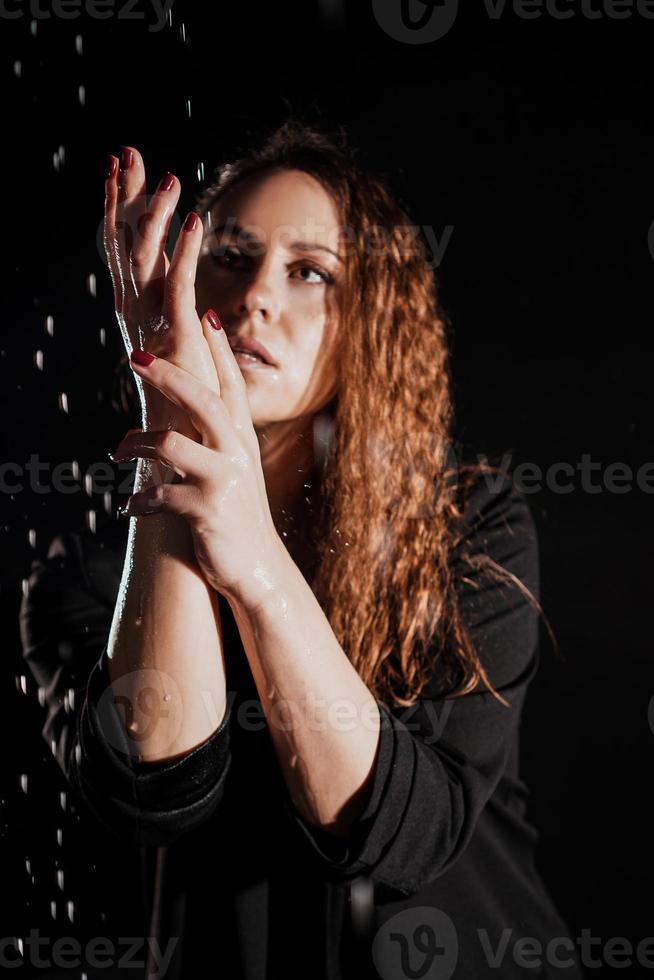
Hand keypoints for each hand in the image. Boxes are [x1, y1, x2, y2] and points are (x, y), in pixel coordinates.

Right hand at [104, 145, 218, 440]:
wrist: (186, 445)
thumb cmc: (188, 403)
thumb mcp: (189, 351)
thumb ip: (190, 324)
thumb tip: (202, 304)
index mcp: (139, 309)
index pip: (124, 248)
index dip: (121, 206)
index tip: (122, 167)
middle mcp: (138, 311)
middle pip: (124, 242)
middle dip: (124, 196)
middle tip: (125, 152)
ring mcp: (153, 322)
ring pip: (146, 257)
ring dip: (155, 214)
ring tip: (168, 176)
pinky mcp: (177, 336)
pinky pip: (179, 284)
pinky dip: (185, 251)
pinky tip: (196, 220)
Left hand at [108, 338, 286, 608]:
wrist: (256, 566)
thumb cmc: (235, 511)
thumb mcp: (234, 466)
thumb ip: (218, 432)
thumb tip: (191, 395)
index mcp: (242, 437)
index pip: (231, 383)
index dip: (218, 348)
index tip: (202, 312)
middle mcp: (237, 452)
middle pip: (201, 399)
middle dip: (167, 374)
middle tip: (135, 356)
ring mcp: (223, 480)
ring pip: (171, 444)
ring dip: (136, 445)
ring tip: (120, 453)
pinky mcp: (206, 509)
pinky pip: (159, 495)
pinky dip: (138, 500)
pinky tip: (130, 505)